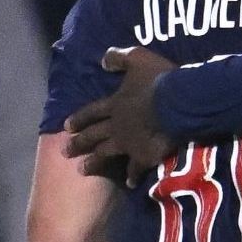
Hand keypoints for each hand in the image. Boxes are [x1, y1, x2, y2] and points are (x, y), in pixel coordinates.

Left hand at [65, 47, 180, 184]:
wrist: (177, 103)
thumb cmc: (158, 79)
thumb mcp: (137, 57)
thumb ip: (119, 58)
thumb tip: (103, 60)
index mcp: (115, 103)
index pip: (92, 111)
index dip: (79, 118)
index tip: (66, 127)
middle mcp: (117, 125)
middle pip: (93, 135)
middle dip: (78, 143)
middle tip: (64, 152)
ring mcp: (128, 143)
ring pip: (106, 154)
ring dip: (94, 162)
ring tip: (82, 169)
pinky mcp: (144, 156)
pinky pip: (135, 169)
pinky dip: (132, 176)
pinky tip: (130, 183)